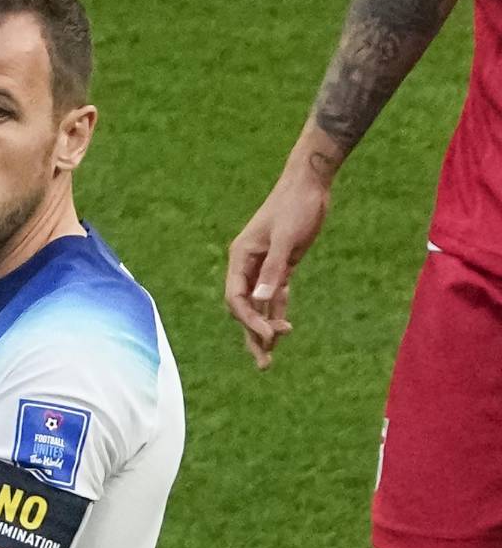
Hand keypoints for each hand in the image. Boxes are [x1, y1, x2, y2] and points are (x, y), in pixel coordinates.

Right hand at [225, 165, 329, 368]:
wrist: (310, 184)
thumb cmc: (295, 207)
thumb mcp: (286, 239)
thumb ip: (273, 271)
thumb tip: (261, 302)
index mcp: (241, 258)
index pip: (237, 299)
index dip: (249, 321)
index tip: (270, 336)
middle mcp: (247, 265)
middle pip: (244, 308)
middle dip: (252, 336)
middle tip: (264, 364)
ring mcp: (264, 267)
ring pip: (259, 306)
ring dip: (264, 330)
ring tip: (269, 359)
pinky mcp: (281, 266)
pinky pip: (275, 296)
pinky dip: (276, 313)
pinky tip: (282, 330)